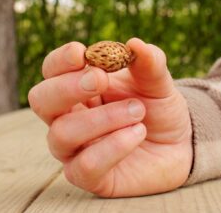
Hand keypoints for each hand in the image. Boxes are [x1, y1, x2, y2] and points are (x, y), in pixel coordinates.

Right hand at [28, 38, 192, 196]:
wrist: (178, 145)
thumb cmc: (158, 110)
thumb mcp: (157, 83)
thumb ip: (149, 63)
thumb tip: (135, 43)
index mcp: (78, 89)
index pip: (51, 71)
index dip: (60, 61)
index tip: (81, 53)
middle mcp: (68, 118)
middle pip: (41, 100)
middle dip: (68, 88)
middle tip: (101, 80)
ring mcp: (75, 149)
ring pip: (62, 133)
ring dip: (102, 118)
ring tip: (138, 111)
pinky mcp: (89, 176)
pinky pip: (85, 166)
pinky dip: (113, 147)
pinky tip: (137, 134)